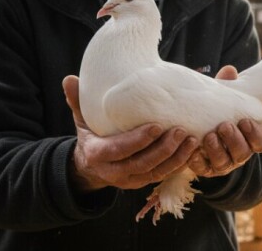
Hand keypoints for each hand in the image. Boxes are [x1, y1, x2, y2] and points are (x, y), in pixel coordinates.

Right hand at [62, 75, 198, 191]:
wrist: (91, 165)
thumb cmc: (91, 135)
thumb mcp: (81, 119)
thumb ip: (77, 101)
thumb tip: (69, 80)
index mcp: (97, 154)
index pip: (119, 149)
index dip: (138, 140)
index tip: (156, 126)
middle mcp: (114, 171)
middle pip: (142, 163)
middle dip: (164, 149)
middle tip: (181, 130)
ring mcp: (130, 179)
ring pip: (156, 172)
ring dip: (176, 158)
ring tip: (192, 139)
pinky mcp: (143, 181)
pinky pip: (163, 176)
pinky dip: (179, 164)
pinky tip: (192, 150)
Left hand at [187, 66, 261, 178]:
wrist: (196, 128)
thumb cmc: (216, 112)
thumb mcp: (224, 101)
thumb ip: (228, 88)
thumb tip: (229, 70)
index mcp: (248, 139)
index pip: (260, 142)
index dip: (255, 134)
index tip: (245, 120)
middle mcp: (237, 154)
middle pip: (242, 153)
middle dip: (234, 140)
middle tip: (224, 126)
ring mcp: (222, 163)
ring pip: (224, 163)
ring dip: (217, 150)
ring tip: (209, 136)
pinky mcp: (204, 169)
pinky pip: (203, 169)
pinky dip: (198, 161)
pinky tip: (193, 152)